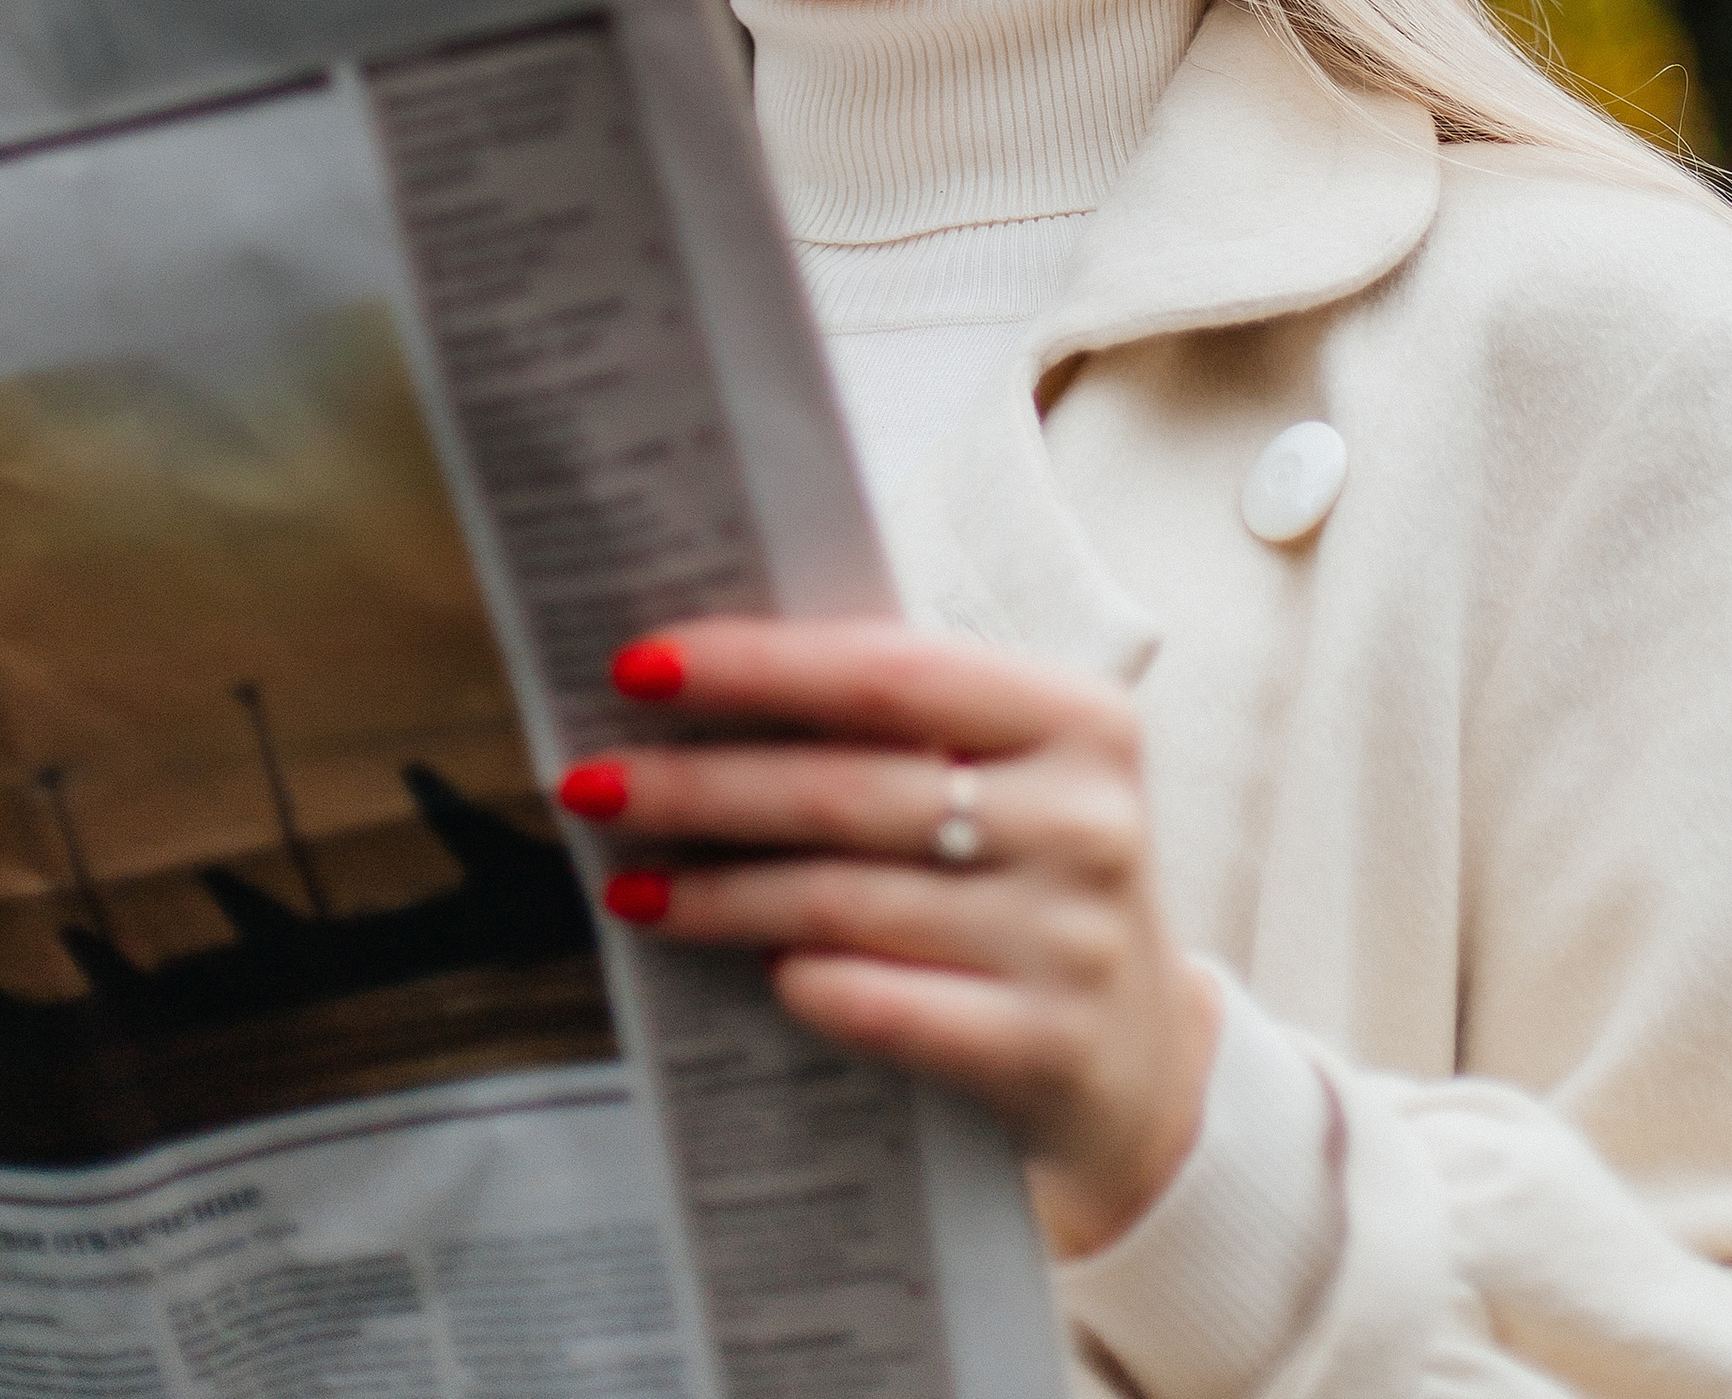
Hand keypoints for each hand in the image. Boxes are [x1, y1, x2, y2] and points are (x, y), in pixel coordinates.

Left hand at [561, 616, 1219, 1257]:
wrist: (1142, 1066)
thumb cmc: (1036, 883)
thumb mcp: (1015, 782)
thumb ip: (905, 729)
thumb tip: (709, 682)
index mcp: (1081, 719)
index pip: (889, 673)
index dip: (757, 666)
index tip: (640, 667)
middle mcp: (1087, 822)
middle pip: (844, 792)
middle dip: (699, 785)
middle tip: (590, 783)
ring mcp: (1070, 942)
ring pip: (841, 902)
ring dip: (713, 891)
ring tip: (628, 882)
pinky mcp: (1042, 1049)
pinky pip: (878, 1006)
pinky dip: (796, 981)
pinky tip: (740, 966)